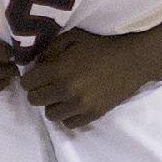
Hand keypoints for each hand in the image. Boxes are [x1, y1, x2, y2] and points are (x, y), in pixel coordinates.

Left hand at [20, 28, 157, 127]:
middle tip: (49, 84)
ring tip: (63, 95)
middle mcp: (67, 90)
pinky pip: (69, 123)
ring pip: (50, 114)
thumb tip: (37, 64)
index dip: (30, 78)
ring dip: (53, 104)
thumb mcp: (74, 37)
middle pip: (35, 100)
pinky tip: (75, 104)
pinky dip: (69, 115)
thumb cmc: (102, 45)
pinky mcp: (92, 114)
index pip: (28, 83)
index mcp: (60, 69)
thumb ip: (51, 49)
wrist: (133, 60)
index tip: (38, 75)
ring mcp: (80, 105)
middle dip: (38, 91)